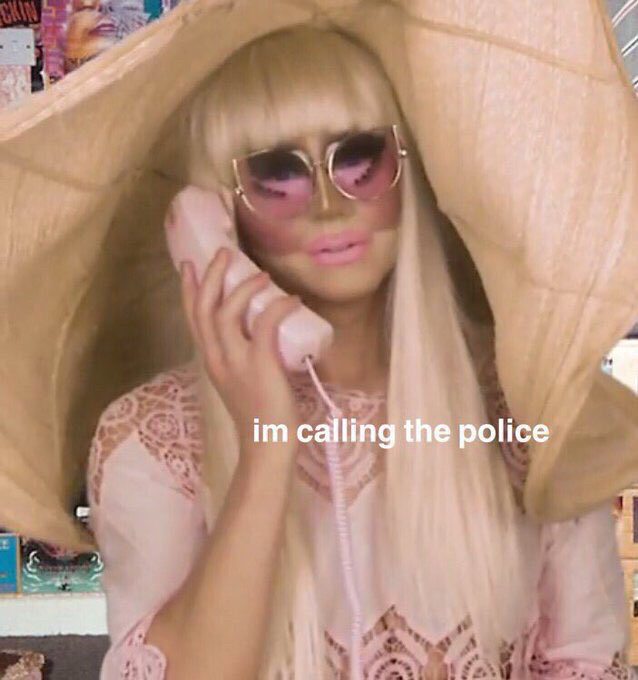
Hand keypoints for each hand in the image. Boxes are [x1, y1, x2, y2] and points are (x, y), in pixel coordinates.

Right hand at [180, 248, 302, 455]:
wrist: (266, 445)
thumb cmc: (258, 414)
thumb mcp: (240, 379)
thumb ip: (242, 355)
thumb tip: (261, 329)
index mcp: (211, 360)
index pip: (193, 319)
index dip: (190, 290)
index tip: (190, 265)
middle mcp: (216, 358)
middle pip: (204, 309)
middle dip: (211, 277)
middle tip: (223, 252)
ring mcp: (236, 361)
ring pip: (226, 313)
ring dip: (243, 288)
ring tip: (261, 274)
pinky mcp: (260, 365)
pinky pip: (265, 325)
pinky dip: (278, 308)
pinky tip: (292, 300)